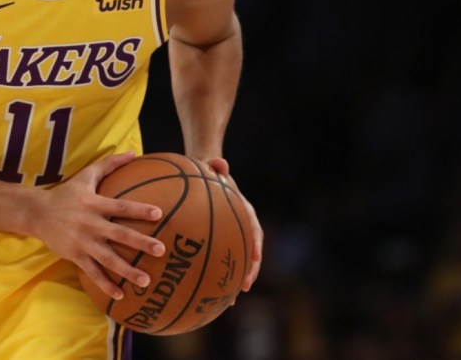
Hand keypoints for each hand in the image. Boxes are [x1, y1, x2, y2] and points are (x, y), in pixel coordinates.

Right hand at [29, 151, 165, 299]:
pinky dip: (106, 284)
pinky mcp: (75, 255)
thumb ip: (110, 164)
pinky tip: (121, 294)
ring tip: (146, 281)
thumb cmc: (67, 193)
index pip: (121, 207)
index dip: (139, 210)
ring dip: (128, 270)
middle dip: (141, 243)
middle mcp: (90, 224)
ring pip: (108, 258)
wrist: (37, 213)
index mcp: (94, 204)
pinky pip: (93, 272)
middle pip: (119, 234)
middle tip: (161, 250)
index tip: (159, 214)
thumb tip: (134, 152)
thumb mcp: (86, 176)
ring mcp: (83, 242)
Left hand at [203, 157, 262, 293]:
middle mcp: (240, 223)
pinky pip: (218, 258)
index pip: (253, 226)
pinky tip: (204, 290)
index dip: (255, 242)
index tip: (256, 256)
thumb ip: (216, 165)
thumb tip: (219, 162)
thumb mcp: (212, 166)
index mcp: (242, 208)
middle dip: (250, 269)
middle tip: (246, 285)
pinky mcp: (218, 239)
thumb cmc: (209, 170)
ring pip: (237, 259)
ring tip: (231, 299)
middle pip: (250, 249)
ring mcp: (230, 233)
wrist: (206, 172)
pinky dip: (215, 273)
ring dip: (236, 278)